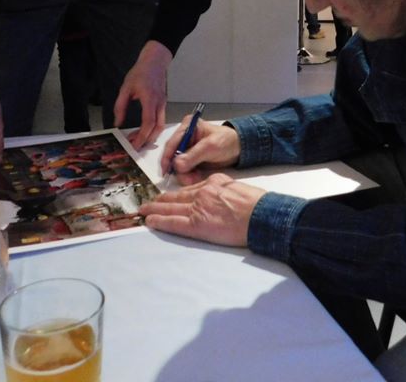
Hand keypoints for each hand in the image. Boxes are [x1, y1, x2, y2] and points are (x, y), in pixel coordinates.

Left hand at [115, 41, 171, 148]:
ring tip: (138, 139)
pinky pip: (160, 120)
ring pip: (161, 126)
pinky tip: (144, 130)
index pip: (148, 123)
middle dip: (147, 140)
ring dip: (151, 135)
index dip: (142, 136)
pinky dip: (153, 128)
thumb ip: (120, 106)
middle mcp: (159, 104)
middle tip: (135, 146)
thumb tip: (117, 123)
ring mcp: (163, 104)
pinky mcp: (163, 104)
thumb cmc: (141, 72)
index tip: (134, 145)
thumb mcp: (125, 88)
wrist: (155, 61)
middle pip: (157, 128)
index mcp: (150, 99)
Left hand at [140, 173, 266, 246]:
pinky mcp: (197, 224)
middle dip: (161, 200)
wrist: (262, 215)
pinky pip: (174, 222)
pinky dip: (160, 221)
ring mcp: (199, 207)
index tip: (169, 197)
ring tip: (143, 211)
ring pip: (171, 208)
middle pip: (176, 197)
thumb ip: (224, 191)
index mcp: (214, 182)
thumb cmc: (258, 205)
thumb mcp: (238, 189)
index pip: (190, 189)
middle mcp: (203, 192)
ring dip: (155, 209)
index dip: (177, 194)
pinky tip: (150, 221)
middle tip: (148, 203)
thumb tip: (219, 198)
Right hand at [161, 118, 240, 184]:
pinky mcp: (191, 159)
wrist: (239, 149)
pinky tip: (196, 177)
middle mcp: (184, 137)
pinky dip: (188, 175)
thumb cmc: (227, 141)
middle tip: (186, 179)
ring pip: (177, 164)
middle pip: (172, 155)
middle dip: (178, 169)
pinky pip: (184, 169)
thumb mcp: (211, 146)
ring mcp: (187, 149)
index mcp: (187, 126)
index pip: (172, 143)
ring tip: (194, 179)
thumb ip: (193, 155)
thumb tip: (176, 165)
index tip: (166, 170)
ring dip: (184, 174)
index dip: (167, 157)